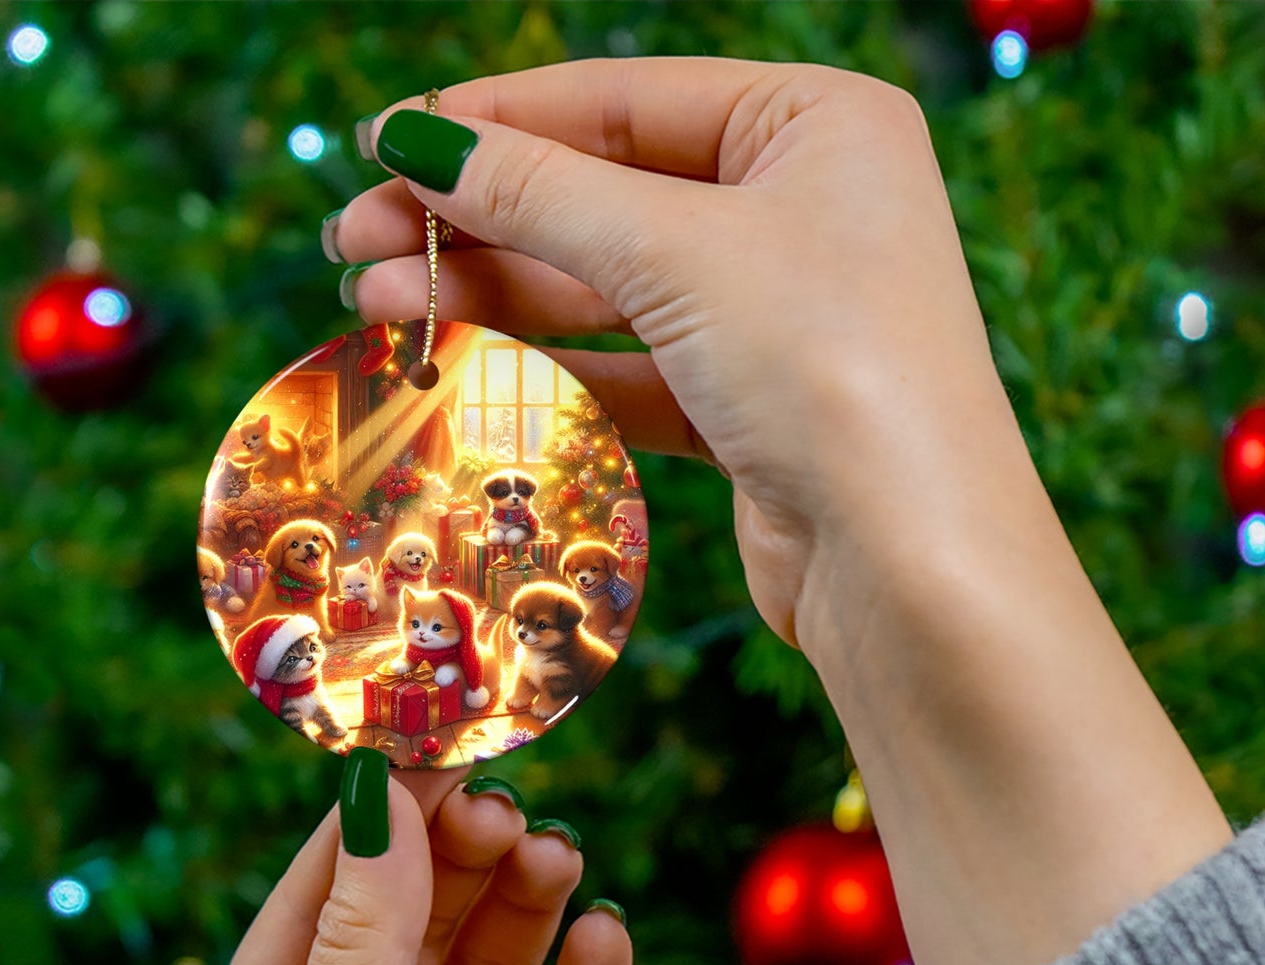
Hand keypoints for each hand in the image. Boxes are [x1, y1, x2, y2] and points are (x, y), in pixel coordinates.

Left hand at [172, 761, 631, 964]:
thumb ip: (362, 946)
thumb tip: (383, 800)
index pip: (323, 901)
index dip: (379, 821)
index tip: (435, 741)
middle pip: (416, 927)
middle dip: (460, 861)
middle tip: (508, 806)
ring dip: (525, 912)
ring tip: (558, 858)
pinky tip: (605, 941)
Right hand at [331, 57, 1018, 654]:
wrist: (910, 564)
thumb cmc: (828, 368)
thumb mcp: (676, 251)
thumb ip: (540, 192)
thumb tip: (417, 140)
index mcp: (817, 125)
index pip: (624, 100)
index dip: (495, 122)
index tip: (383, 144)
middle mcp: (804, 210)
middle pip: (606, 196)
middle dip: (477, 221)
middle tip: (354, 243)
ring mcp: (778, 315)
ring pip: (609, 290)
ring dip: (494, 298)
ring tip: (376, 308)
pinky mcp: (752, 409)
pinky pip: (632, 371)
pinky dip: (550, 372)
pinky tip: (460, 370)